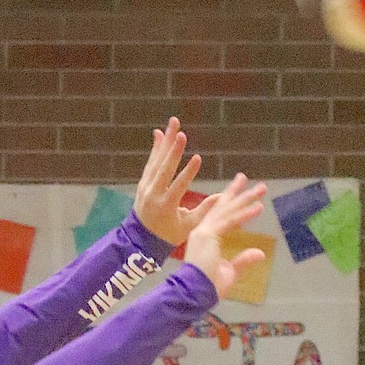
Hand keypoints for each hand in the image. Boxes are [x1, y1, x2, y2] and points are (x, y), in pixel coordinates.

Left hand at [133, 117, 208, 245]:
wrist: (140, 241)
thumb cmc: (168, 235)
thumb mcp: (187, 226)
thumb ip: (204, 211)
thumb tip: (223, 197)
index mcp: (166, 206)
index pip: (178, 186)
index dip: (189, 172)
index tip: (198, 158)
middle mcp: (154, 194)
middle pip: (164, 169)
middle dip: (173, 150)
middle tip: (181, 133)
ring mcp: (146, 188)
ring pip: (156, 162)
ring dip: (165, 142)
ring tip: (173, 124)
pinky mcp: (143, 183)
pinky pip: (150, 163)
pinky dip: (155, 148)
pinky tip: (159, 134)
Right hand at [183, 175, 267, 298]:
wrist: (194, 295)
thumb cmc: (207, 288)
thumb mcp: (230, 272)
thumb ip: (243, 261)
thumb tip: (260, 253)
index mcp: (204, 239)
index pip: (220, 216)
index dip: (232, 204)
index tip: (242, 193)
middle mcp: (202, 232)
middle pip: (224, 208)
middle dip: (241, 194)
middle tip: (256, 184)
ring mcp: (204, 232)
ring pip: (228, 210)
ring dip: (246, 199)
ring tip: (261, 188)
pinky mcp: (208, 235)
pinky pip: (230, 221)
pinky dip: (245, 214)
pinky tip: (258, 207)